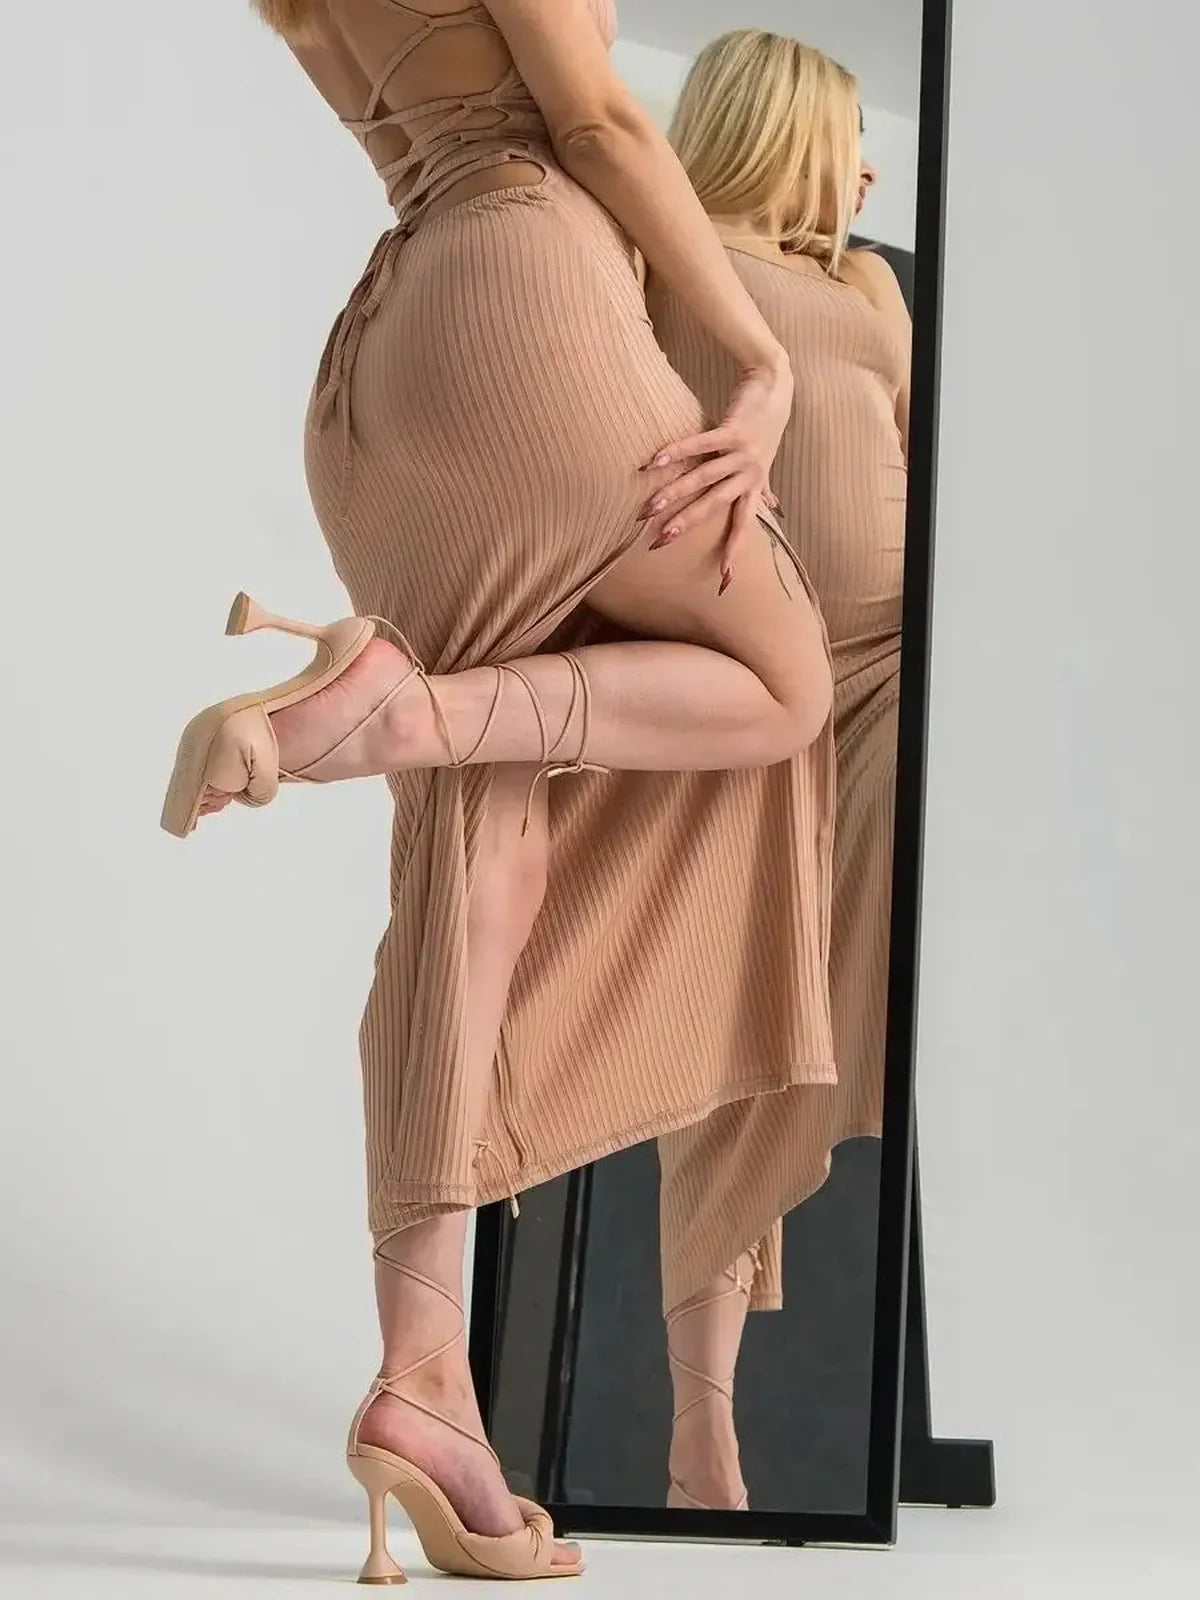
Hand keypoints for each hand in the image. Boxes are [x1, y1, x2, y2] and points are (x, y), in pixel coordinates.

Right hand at [640, 355, 792, 588]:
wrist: (776, 385)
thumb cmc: (766, 427)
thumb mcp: (767, 461)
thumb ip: (765, 487)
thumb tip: (774, 508)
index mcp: (754, 485)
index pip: (742, 524)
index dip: (733, 550)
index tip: (723, 578)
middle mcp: (749, 473)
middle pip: (715, 505)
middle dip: (688, 525)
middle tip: (662, 542)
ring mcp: (742, 452)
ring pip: (704, 478)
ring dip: (675, 493)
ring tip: (650, 508)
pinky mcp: (733, 429)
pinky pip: (701, 444)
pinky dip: (677, 451)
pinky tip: (655, 462)